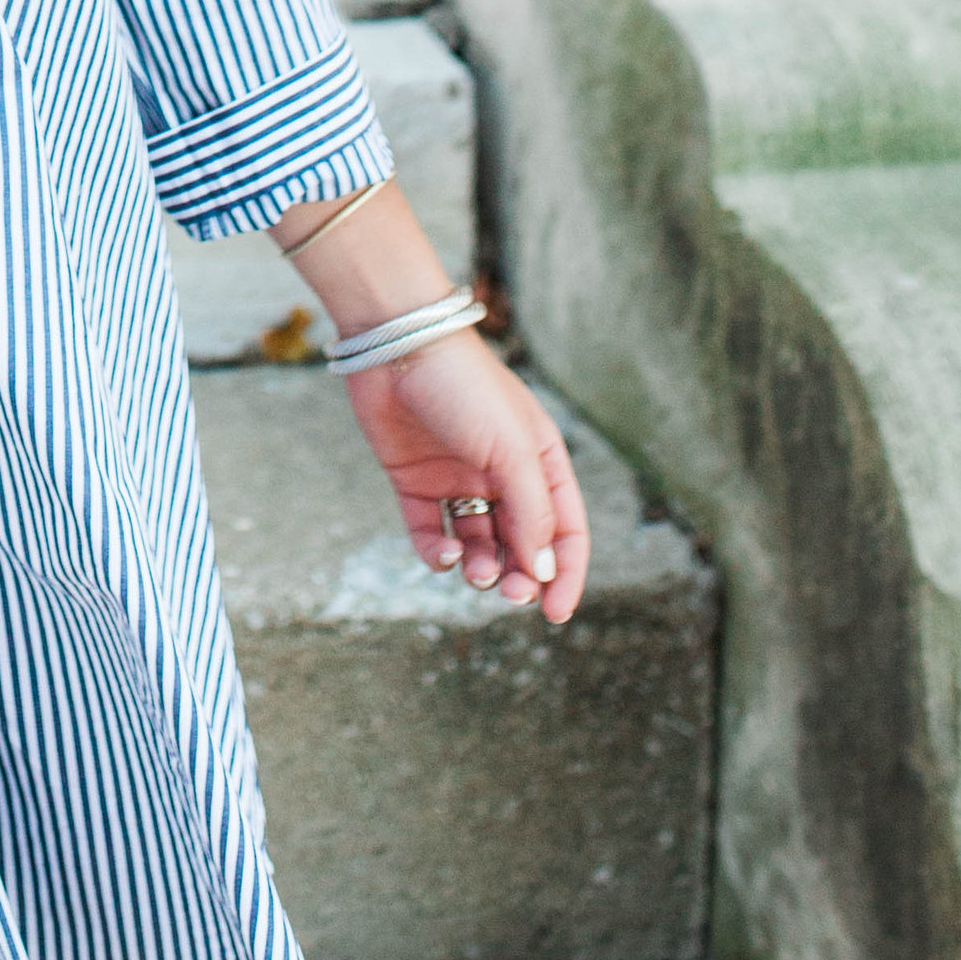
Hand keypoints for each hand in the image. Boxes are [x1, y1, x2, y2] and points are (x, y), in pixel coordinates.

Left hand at [342, 329, 589, 623]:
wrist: (395, 344)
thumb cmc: (465, 388)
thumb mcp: (512, 449)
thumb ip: (531, 512)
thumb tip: (544, 571)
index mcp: (539, 460)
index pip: (564, 529)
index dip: (565, 574)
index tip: (555, 614)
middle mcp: (501, 473)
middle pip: (520, 544)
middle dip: (520, 576)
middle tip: (511, 593)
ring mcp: (457, 479)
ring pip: (478, 544)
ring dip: (482, 568)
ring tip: (476, 571)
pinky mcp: (414, 482)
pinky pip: (431, 533)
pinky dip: (438, 554)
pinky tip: (443, 554)